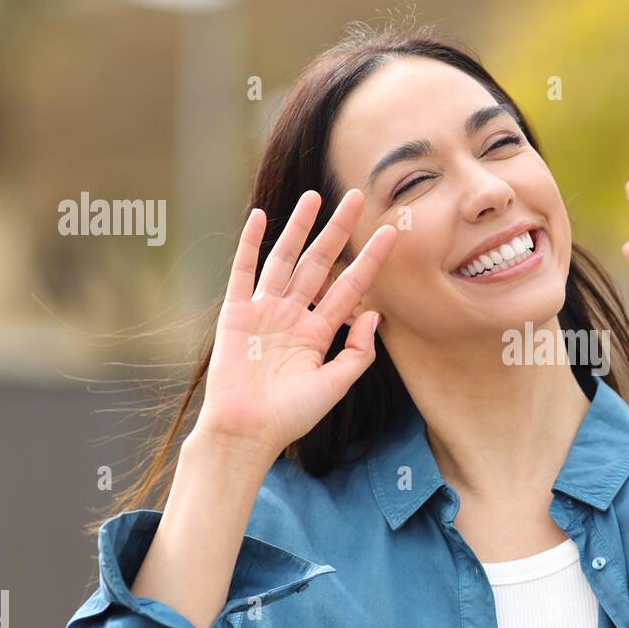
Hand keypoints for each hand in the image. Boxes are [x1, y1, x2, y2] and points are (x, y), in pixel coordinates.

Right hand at [193, 188, 397, 459]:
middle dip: (338, 230)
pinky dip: (250, 244)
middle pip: (320, 263)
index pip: (351, 287)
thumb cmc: (291, 416)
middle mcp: (293, 315)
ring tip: (315, 196)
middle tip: (356, 196)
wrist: (247, 432)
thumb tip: (376, 315)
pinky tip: (259, 217)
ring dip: (299, 227)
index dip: (370, 260)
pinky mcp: (236, 313)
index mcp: (318, 332)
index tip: (392, 233)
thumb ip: (358, 351)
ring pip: (285, 259)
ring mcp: (264, 311)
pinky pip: (244, 271)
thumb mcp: (336, 385)